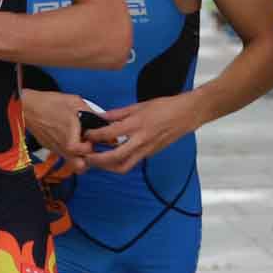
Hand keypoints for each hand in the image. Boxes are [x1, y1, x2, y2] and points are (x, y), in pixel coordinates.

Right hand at [19, 88, 98, 164]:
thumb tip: (103, 119)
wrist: (28, 108)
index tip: (93, 138)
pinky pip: (66, 158)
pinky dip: (72, 154)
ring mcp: (57, 149)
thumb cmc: (49, 103)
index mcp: (69, 132)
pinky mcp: (52, 150)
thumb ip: (91, 112)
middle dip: (89, 158)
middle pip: (80, 166)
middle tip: (90, 147)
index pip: (84, 150)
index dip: (91, 146)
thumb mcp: (74, 102)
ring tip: (83, 148)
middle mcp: (63, 144)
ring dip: (81, 159)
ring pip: (74, 165)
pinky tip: (73, 142)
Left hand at [83, 94, 197, 173]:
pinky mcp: (150, 154)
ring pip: (123, 166)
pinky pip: (132, 162)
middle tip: (86, 157)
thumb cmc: (165, 107)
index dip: (95, 136)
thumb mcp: (139, 106)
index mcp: (136, 124)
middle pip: (114, 157)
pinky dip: (119, 163)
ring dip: (108, 167)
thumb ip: (118, 114)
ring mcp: (146, 149)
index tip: (86, 135)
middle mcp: (141, 140)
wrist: (186, 114)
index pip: (109, 134)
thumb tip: (102, 117)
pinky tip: (112, 157)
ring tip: (97, 162)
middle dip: (98, 160)